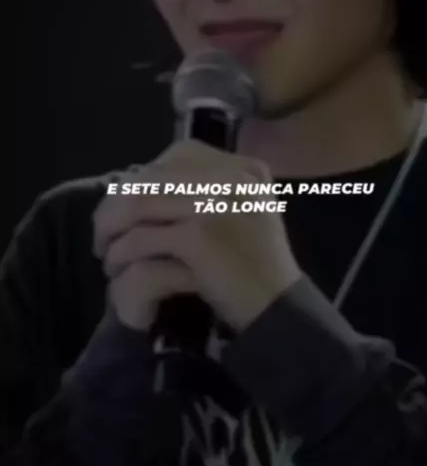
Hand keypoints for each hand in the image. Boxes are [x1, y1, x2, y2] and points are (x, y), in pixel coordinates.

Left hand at [93, 141, 301, 333]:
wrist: (281, 311)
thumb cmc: (259, 269)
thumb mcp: (246, 215)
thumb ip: (210, 193)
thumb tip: (144, 185)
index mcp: (245, 170)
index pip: (180, 155)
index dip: (145, 178)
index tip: (130, 205)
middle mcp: (232, 178)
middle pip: (153, 178)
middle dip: (118, 205)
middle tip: (105, 233)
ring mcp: (214, 205)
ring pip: (138, 204)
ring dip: (112, 231)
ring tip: (107, 254)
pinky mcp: (199, 238)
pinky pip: (141, 240)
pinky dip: (123, 257)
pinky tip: (118, 273)